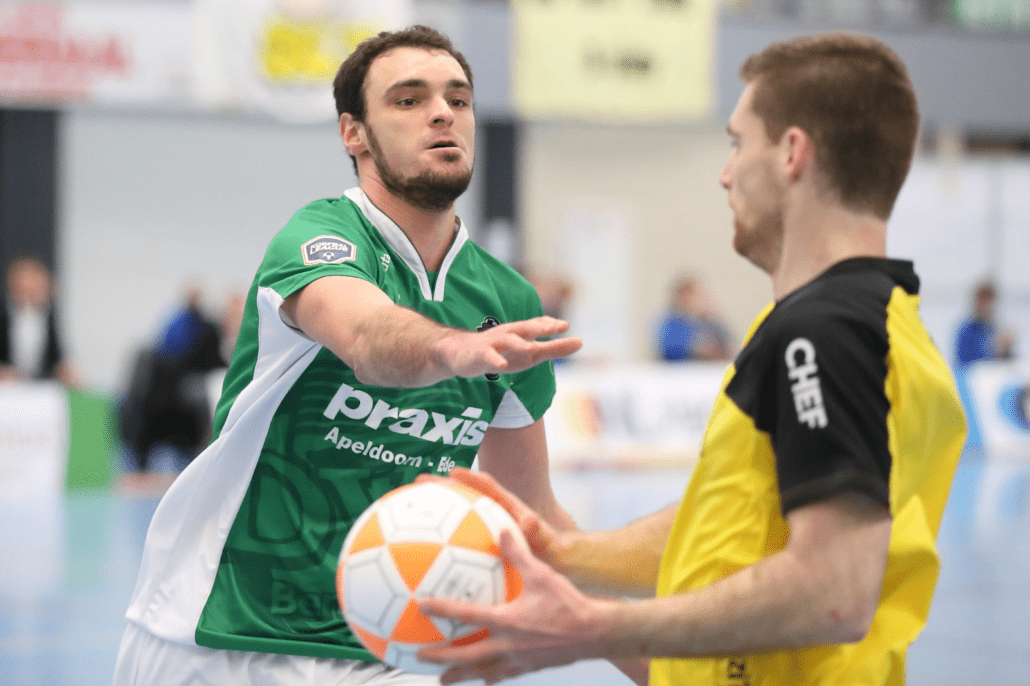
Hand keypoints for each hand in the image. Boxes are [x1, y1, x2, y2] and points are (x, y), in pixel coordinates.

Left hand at [417, 528, 617, 683]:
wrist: (595, 633)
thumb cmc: (569, 602)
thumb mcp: (543, 574)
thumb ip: (519, 553)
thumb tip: (504, 530)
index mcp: (507, 621)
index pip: (466, 616)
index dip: (441, 610)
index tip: (421, 606)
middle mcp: (507, 645)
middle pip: (466, 656)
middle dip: (442, 658)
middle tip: (419, 657)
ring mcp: (518, 661)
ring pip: (482, 672)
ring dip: (461, 675)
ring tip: (444, 680)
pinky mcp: (530, 668)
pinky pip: (503, 675)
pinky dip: (490, 676)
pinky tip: (486, 677)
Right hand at [418, 468, 568, 571]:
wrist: (556, 562)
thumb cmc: (552, 550)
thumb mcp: (546, 541)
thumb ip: (537, 531)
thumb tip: (531, 520)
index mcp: (509, 507)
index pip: (487, 486)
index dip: (471, 478)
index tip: (452, 473)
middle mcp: (494, 512)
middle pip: (464, 495)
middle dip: (442, 487)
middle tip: (418, 482)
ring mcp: (486, 526)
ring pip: (456, 515)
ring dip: (435, 510)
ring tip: (409, 508)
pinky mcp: (482, 540)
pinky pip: (456, 537)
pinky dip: (440, 539)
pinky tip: (422, 552)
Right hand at [438, 316, 581, 378]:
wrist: (461, 354)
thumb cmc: (501, 352)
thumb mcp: (530, 353)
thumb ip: (554, 349)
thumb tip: (581, 342)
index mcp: (521, 332)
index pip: (537, 324)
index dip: (550, 325)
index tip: (565, 326)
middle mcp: (508, 333)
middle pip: (525, 328)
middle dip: (540, 327)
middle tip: (556, 328)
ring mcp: (493, 343)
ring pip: (507, 340)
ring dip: (519, 343)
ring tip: (532, 348)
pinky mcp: (479, 355)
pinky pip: (487, 356)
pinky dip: (495, 359)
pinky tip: (502, 365)